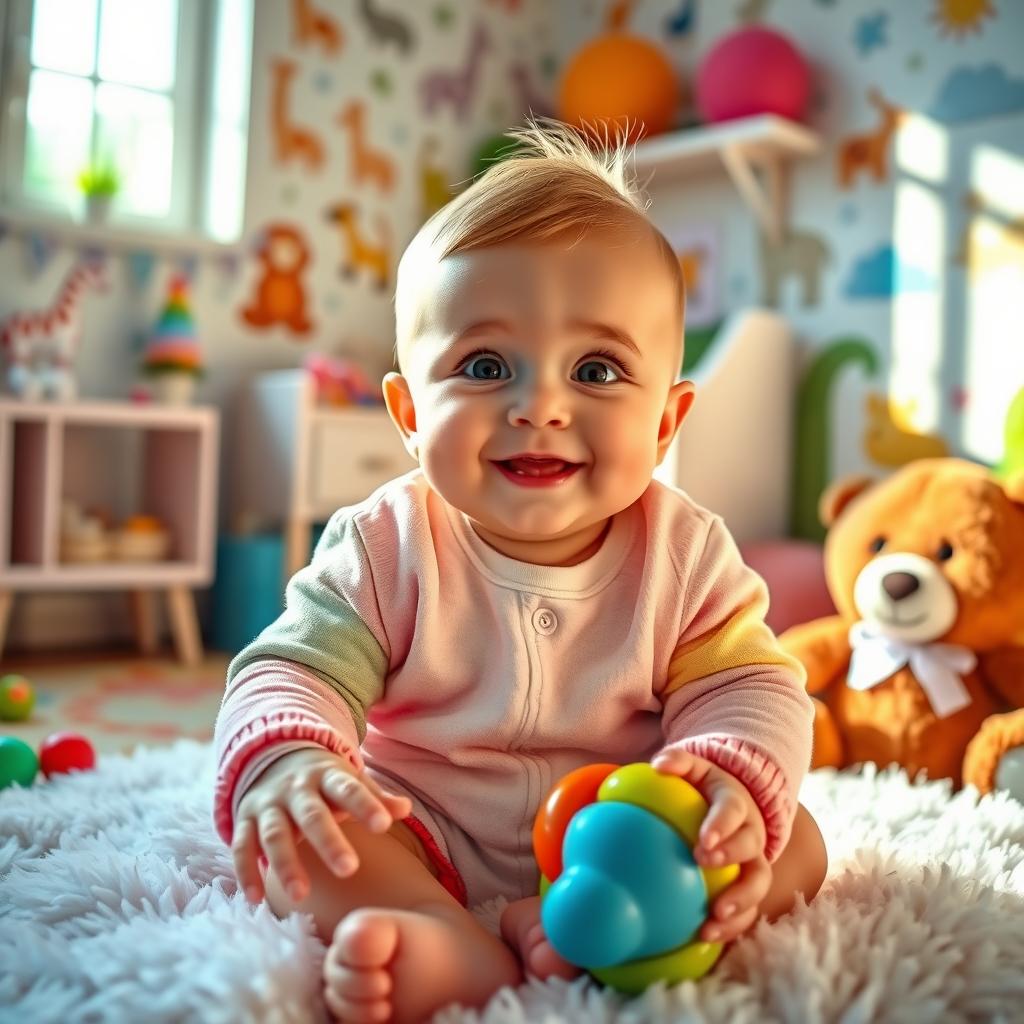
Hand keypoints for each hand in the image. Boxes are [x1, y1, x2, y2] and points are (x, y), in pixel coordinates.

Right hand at [232, 747, 410, 905]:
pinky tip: (256, 899)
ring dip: (286, 864)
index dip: (365, 805)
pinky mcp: (245, 819)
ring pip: (275, 833)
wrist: (274, 756)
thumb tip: (406, 809)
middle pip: (312, 815)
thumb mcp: (349, 781)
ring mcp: (268, 804)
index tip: (384, 825)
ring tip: (301, 895)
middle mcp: (296, 788)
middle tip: (349, 869)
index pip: (348, 788)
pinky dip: (246, 872)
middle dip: (329, 841)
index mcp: (327, 775)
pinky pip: (242, 846)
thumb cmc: (324, 781)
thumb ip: (376, 798)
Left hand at [650, 747, 770, 944]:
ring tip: (715, 916)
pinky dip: (733, 925)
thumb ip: (677, 762)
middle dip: (731, 858)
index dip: (722, 825)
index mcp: (735, 803)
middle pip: (750, 847)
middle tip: (705, 864)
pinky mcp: (750, 887)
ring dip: (740, 901)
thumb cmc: (703, 788)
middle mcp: (752, 833)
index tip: (703, 840)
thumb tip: (657, 765)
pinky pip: (749, 909)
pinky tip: (706, 936)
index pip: (732, 810)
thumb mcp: (694, 768)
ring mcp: (754, 862)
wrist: (732, 804)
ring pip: (758, 883)